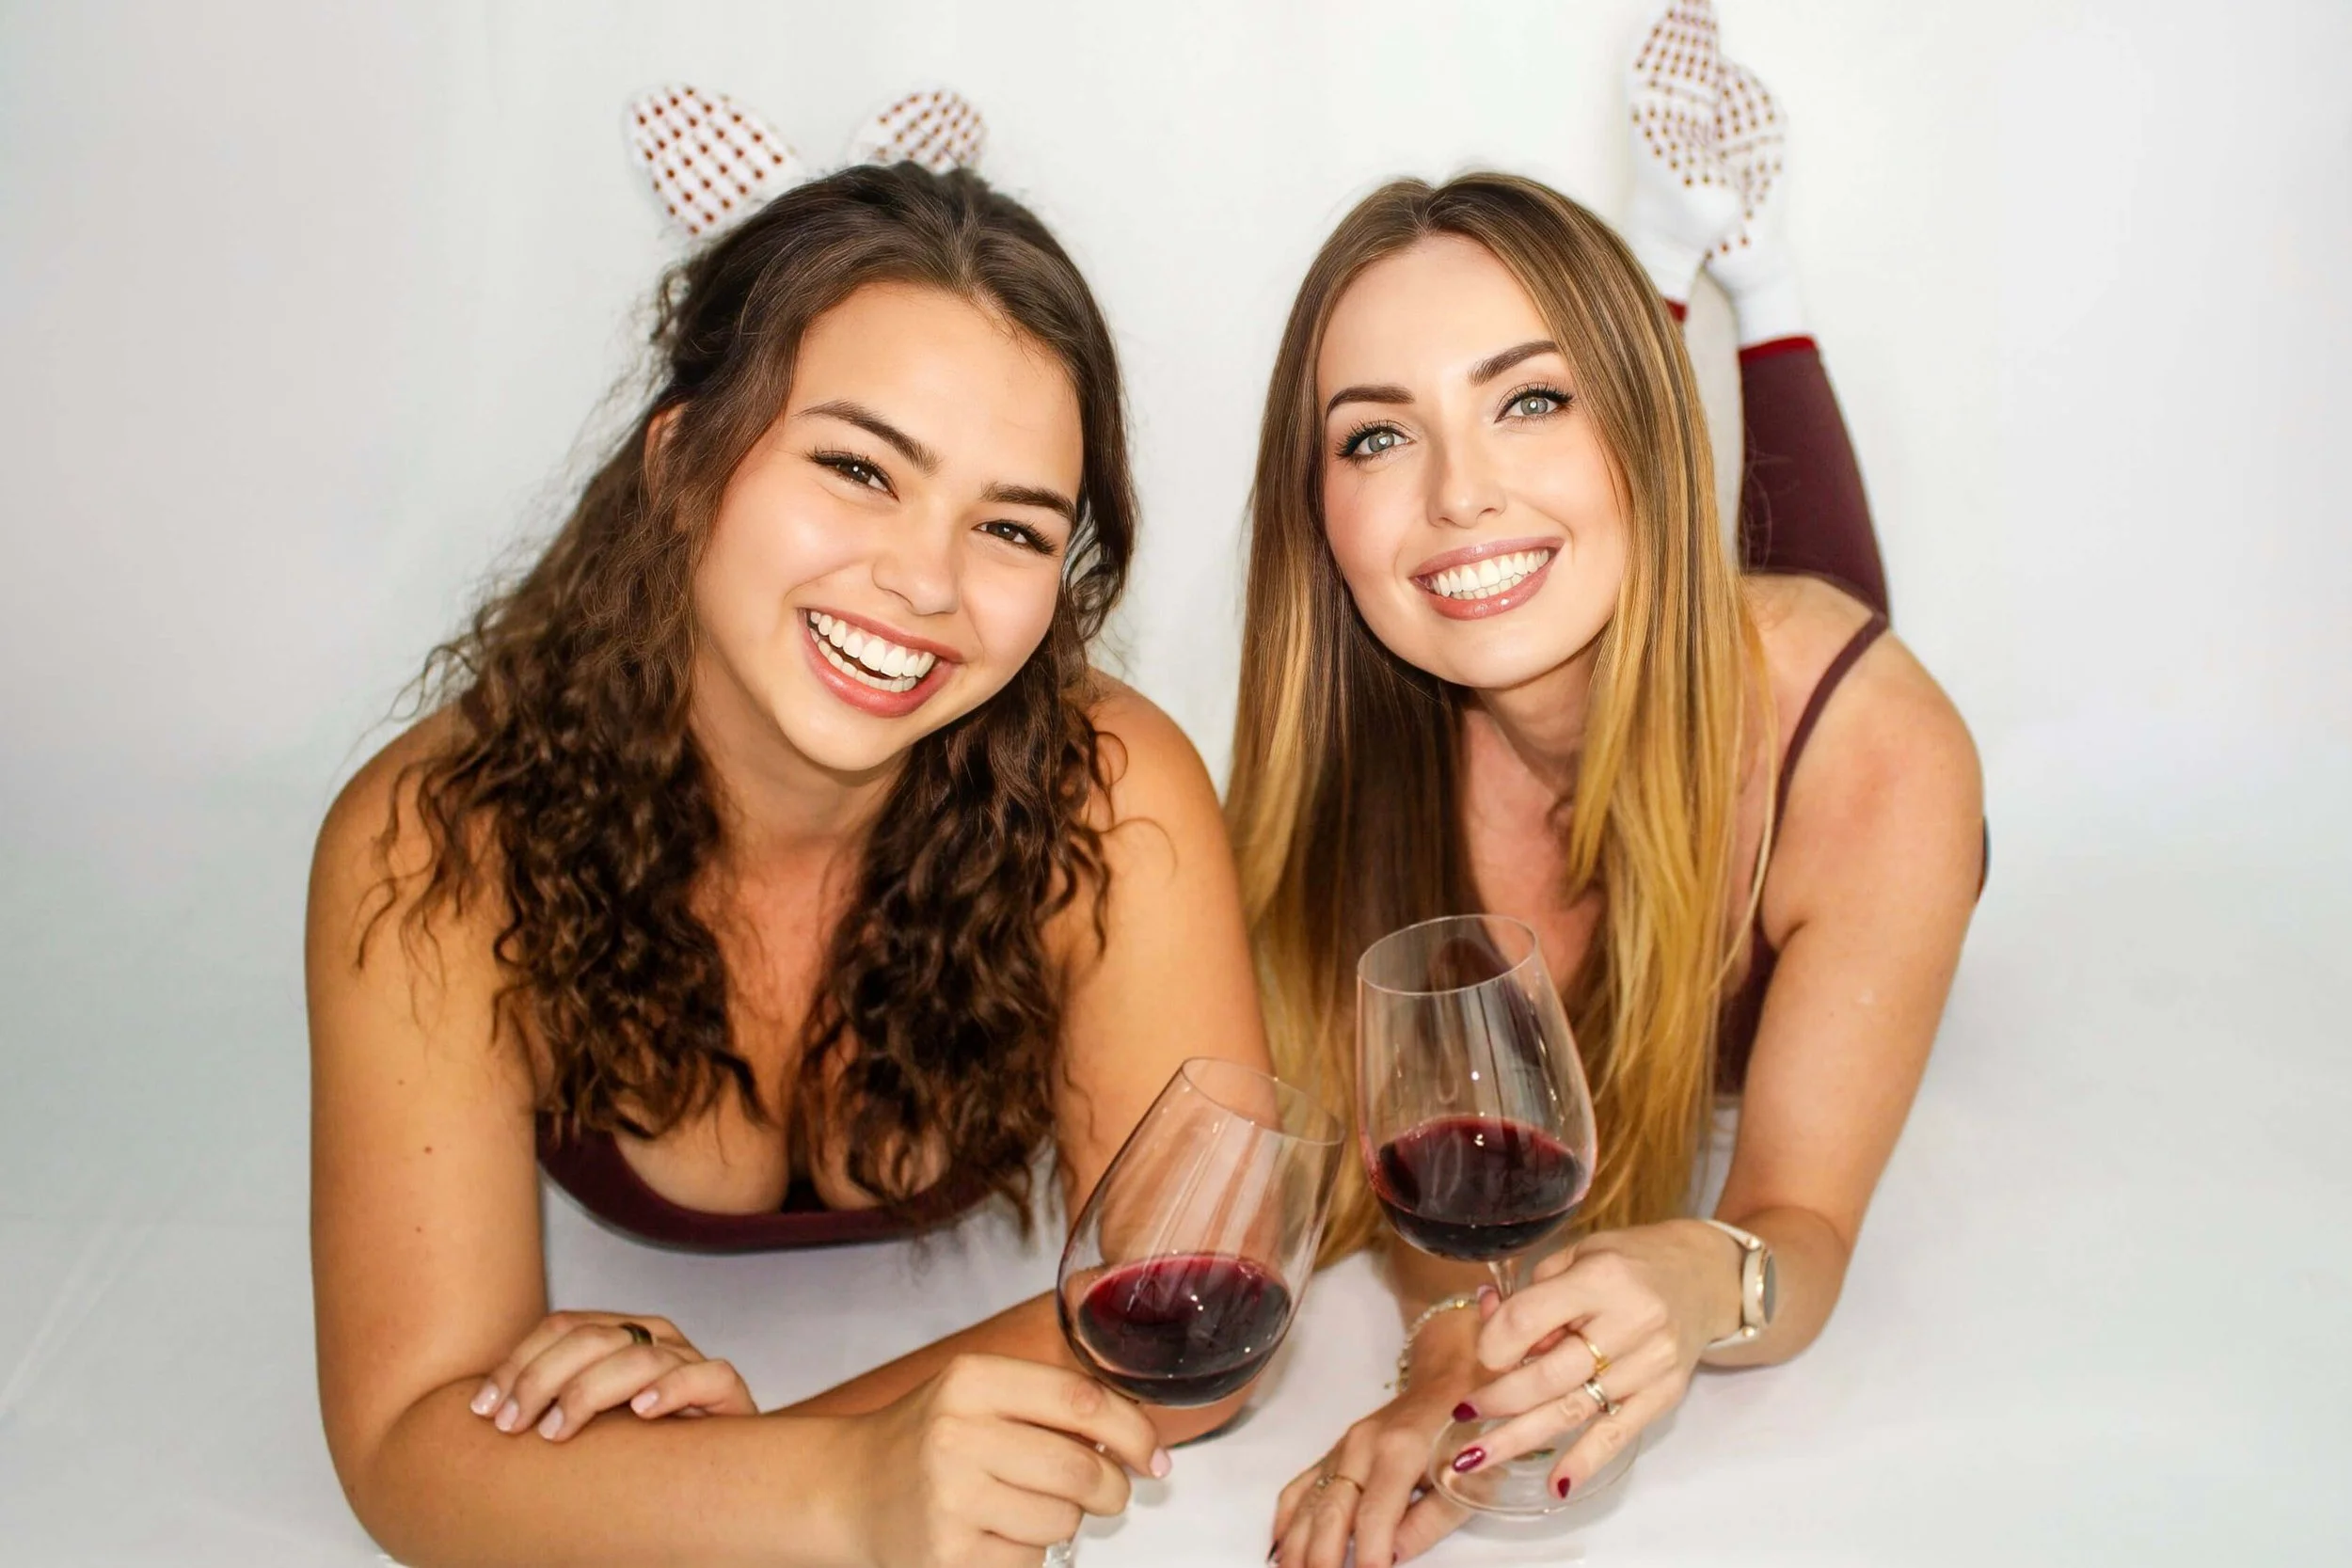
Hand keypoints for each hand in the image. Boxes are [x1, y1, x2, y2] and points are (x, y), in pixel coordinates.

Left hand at [468, 1309, 754, 1441]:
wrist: (717, 1460)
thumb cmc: (642, 1440)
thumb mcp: (590, 1414)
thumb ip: (553, 1398)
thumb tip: (481, 1409)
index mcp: (621, 1331)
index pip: (562, 1326)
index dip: (517, 1362)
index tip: (484, 1408)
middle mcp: (656, 1337)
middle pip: (592, 1339)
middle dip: (541, 1381)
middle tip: (513, 1425)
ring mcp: (691, 1360)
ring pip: (638, 1358)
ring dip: (589, 1392)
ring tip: (557, 1430)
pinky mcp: (726, 1390)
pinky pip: (704, 1376)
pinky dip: (672, 1389)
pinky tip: (642, 1412)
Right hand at [843, 1353, 1170, 1567]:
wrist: (847, 1490)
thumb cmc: (927, 1439)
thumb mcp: (977, 1394)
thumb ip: (1048, 1402)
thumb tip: (1139, 1439)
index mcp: (971, 1381)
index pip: (1081, 1400)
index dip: (1134, 1431)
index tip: (1154, 1454)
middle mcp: (957, 1436)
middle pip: (1081, 1469)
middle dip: (1112, 1488)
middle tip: (1109, 1491)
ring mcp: (951, 1501)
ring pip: (1063, 1521)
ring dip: (1065, 1521)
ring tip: (1027, 1507)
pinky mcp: (949, 1557)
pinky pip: (1031, 1561)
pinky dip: (1029, 1552)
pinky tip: (997, 1533)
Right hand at [1269, 1361, 1472, 1564]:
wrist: (1449, 1383)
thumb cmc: (1464, 1434)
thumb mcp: (1468, 1481)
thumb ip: (1430, 1521)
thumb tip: (1395, 1556)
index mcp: (1399, 1452)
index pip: (1375, 1516)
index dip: (1369, 1555)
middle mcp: (1362, 1447)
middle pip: (1331, 1512)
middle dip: (1323, 1558)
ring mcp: (1343, 1448)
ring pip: (1309, 1503)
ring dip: (1297, 1546)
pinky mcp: (1335, 1453)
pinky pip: (1300, 1486)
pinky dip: (1287, 1519)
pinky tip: (1281, 1547)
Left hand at [1449, 1222, 1738, 1499]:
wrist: (1704, 1276)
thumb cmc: (1628, 1262)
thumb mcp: (1577, 1254)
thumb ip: (1534, 1294)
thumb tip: (1491, 1333)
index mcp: (1601, 1277)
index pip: (1529, 1318)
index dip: (1494, 1342)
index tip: (1481, 1354)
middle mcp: (1631, 1322)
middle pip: (1549, 1375)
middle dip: (1499, 1399)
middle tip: (1464, 1414)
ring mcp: (1652, 1363)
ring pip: (1576, 1409)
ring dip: (1521, 1437)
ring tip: (1476, 1457)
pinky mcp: (1666, 1394)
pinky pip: (1619, 1433)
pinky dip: (1586, 1461)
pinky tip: (1557, 1485)